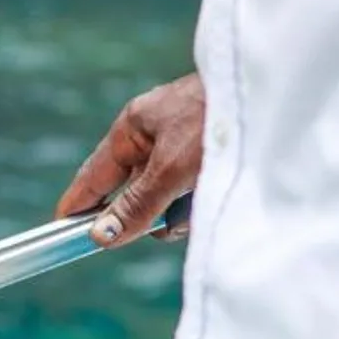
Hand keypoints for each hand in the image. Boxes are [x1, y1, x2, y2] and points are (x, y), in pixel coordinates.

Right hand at [55, 73, 203, 246]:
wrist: (278, 100)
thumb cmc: (219, 120)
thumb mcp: (172, 170)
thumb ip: (136, 206)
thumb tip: (100, 238)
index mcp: (134, 128)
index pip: (94, 175)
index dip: (79, 206)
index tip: (61, 233)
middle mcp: (156, 138)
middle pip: (133, 194)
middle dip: (147, 214)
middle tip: (164, 219)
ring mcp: (183, 149)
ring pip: (165, 200)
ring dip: (181, 211)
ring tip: (204, 196)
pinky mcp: (210, 161)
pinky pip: (192, 195)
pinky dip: (202, 202)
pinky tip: (218, 194)